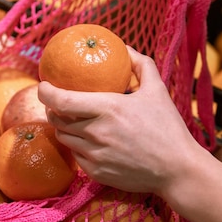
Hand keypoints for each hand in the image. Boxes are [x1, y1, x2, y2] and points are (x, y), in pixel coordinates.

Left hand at [38, 47, 204, 195]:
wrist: (177, 170)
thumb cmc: (168, 128)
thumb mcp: (158, 90)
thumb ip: (140, 65)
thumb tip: (125, 48)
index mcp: (108, 108)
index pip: (61, 100)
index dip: (45, 92)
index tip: (44, 85)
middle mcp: (96, 133)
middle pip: (57, 119)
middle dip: (52, 109)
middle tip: (58, 102)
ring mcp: (94, 155)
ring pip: (64, 138)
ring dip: (64, 127)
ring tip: (73, 120)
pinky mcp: (95, 173)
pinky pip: (75, 156)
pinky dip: (77, 146)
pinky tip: (89, 141)